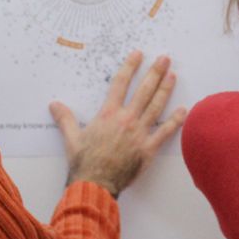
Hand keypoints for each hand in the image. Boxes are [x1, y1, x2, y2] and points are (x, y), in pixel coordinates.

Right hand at [49, 52, 186, 197]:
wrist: (95, 184)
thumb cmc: (83, 163)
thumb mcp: (71, 138)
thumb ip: (65, 119)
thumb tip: (54, 105)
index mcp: (108, 114)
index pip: (120, 84)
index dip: (130, 67)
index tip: (138, 54)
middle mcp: (126, 119)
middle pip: (144, 91)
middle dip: (155, 72)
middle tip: (165, 58)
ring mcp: (139, 133)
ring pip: (156, 106)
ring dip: (165, 89)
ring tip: (173, 75)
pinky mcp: (148, 149)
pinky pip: (165, 132)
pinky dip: (175, 121)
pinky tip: (184, 111)